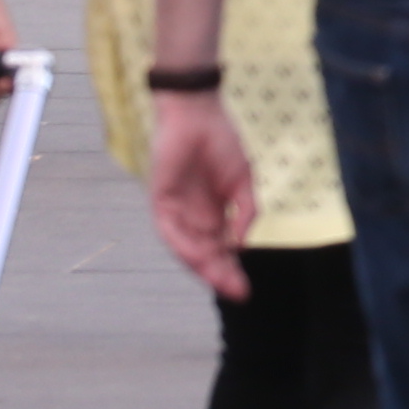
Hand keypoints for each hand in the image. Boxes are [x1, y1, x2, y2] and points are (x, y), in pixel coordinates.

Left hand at [149, 88, 257, 295]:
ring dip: (204, 267)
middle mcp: (194, 219)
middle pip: (206, 255)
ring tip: (222, 281)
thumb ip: (246, 212)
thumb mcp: (244, 181)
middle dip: (221, 275)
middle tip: (238, 293)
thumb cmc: (222, 142)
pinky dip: (185, 245)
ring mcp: (177, 213)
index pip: (222, 251)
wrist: (198, 114)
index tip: (246, 291)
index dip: (232, 271)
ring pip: (188, 249)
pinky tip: (201, 256)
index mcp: (214, 214)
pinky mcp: (161, 203)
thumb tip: (243, 244)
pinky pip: (170, 232)